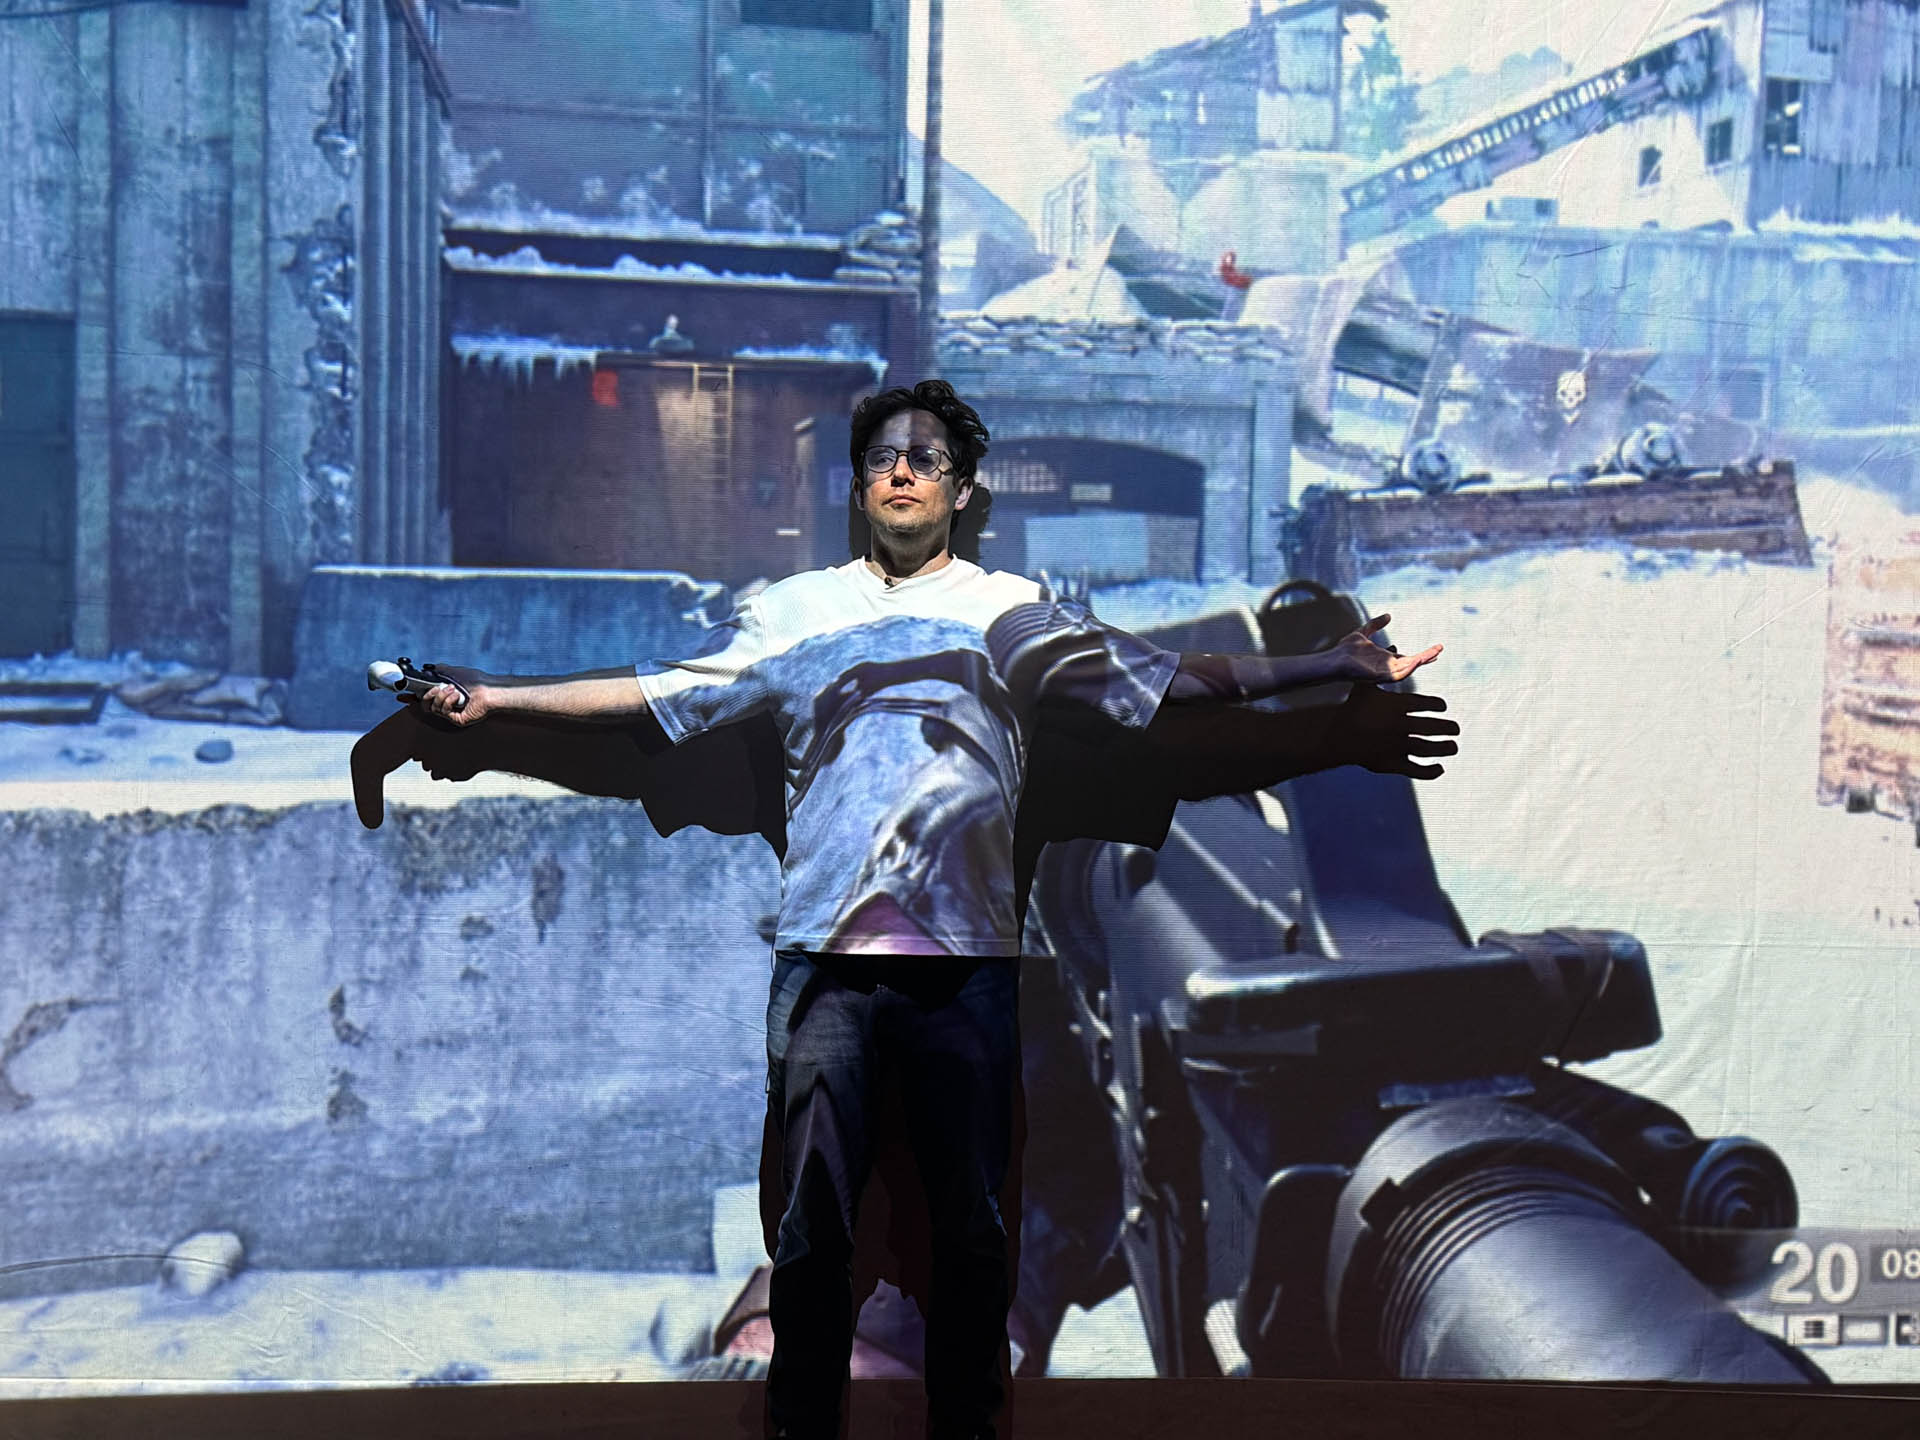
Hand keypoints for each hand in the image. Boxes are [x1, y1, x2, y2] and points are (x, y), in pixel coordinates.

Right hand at [412, 664, 491, 726]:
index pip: (424, 699)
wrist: (490, 689)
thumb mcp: (455, 671)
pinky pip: (442, 712)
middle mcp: (447, 706)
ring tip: (453, 689)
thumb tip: (429, 667)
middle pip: (425, 706)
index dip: (411, 698)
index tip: (401, 695)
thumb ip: (440, 669)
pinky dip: (448, 700)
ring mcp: (452, 714)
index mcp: (445, 696)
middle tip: (437, 686)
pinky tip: (457, 696)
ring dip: (441, 695)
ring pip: (432, 708)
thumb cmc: (478, 681)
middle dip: (428, 694)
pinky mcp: (457, 720)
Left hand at [1332, 614, 1441, 684]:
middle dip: (1427, 657)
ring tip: (1433, 653)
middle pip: (1412, 663)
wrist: (1334, 659)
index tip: (1436, 648)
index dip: (1423, 654)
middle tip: (1440, 649)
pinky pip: (1398, 675)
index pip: (1408, 657)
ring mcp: (1385, 672)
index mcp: (1386, 658)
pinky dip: (1409, 668)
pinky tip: (1417, 660)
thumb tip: (1389, 615)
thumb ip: (1375, 624)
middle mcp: (1388, 666)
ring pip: (1408, 668)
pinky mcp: (1380, 677)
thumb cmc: (1345, 650)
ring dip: (1421, 661)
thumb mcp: (1363, 632)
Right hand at [1333, 684, 1458, 779]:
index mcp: (1398, 706)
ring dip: (1446, 748)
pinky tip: (1440, 767)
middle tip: (1455, 729)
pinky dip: (1432, 771)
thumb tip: (1393, 647)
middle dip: (1450, 728)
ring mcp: (1397, 745)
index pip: (1430, 704)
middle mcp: (1401, 725)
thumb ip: (1383, 672)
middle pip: (1436, 727)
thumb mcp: (1366, 687)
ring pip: (1431, 748)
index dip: (1440, 706)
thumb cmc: (1352, 709)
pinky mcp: (1392, 763)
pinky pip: (1418, 769)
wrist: (1336, 736)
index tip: (1442, 708)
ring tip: (1453, 747)